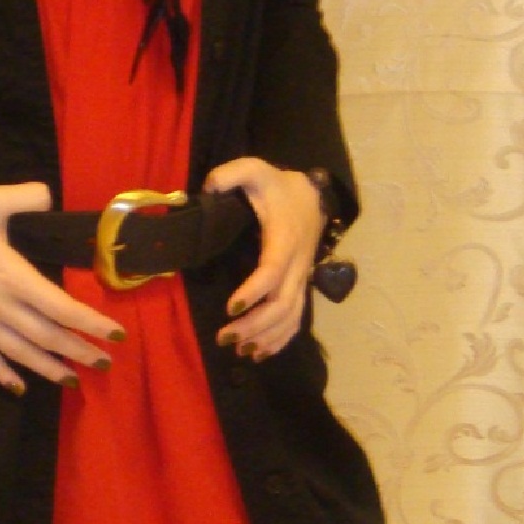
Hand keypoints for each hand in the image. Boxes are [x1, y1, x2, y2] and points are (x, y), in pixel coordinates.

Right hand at [0, 182, 122, 393]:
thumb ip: (29, 197)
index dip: (92, 323)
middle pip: (48, 336)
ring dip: (49, 368)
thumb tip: (50, 198)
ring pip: (20, 353)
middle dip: (80, 352)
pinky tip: (18, 387)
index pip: (62, 308)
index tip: (117, 334)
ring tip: (73, 380)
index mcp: (11, 275)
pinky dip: (3, 374)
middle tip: (105, 364)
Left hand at [207, 157, 323, 359]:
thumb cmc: (277, 186)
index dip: (254, 291)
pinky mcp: (300, 285)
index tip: (230, 307)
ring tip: (238, 350)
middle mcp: (298, 265)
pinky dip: (281, 339)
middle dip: (255, 324)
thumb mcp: (254, 170)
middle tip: (223, 337)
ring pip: (291, 316)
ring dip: (266, 336)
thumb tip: (210, 185)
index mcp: (285, 240)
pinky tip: (259, 353)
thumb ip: (232, 173)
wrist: (313, 194)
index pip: (273, 271)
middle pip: (283, 303)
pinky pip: (297, 318)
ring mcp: (302, 278)